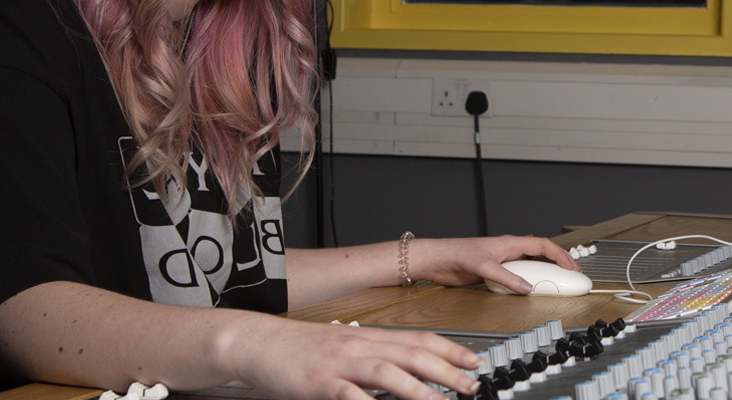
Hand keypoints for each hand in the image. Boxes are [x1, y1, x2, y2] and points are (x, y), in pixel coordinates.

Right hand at [226, 315, 482, 399]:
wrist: (257, 341)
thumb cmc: (300, 349)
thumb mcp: (343, 347)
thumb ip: (373, 358)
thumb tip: (406, 373)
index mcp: (367, 337)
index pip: (418, 339)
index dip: (449, 350)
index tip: (474, 362)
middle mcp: (359, 345)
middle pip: (411, 355)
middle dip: (446, 371)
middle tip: (471, 386)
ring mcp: (340, 363)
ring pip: (387, 373)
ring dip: (419, 389)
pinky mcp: (319, 382)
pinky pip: (349, 395)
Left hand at [409, 235, 578, 292]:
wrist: (439, 260)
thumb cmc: (457, 253)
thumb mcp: (484, 266)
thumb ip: (507, 277)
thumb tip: (526, 288)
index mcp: (510, 243)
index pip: (542, 246)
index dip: (559, 255)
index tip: (570, 266)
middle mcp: (509, 250)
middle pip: (541, 254)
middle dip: (558, 262)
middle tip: (572, 273)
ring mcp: (504, 261)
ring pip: (531, 265)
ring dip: (545, 272)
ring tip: (558, 281)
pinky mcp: (496, 271)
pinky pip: (519, 276)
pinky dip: (529, 281)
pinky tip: (532, 289)